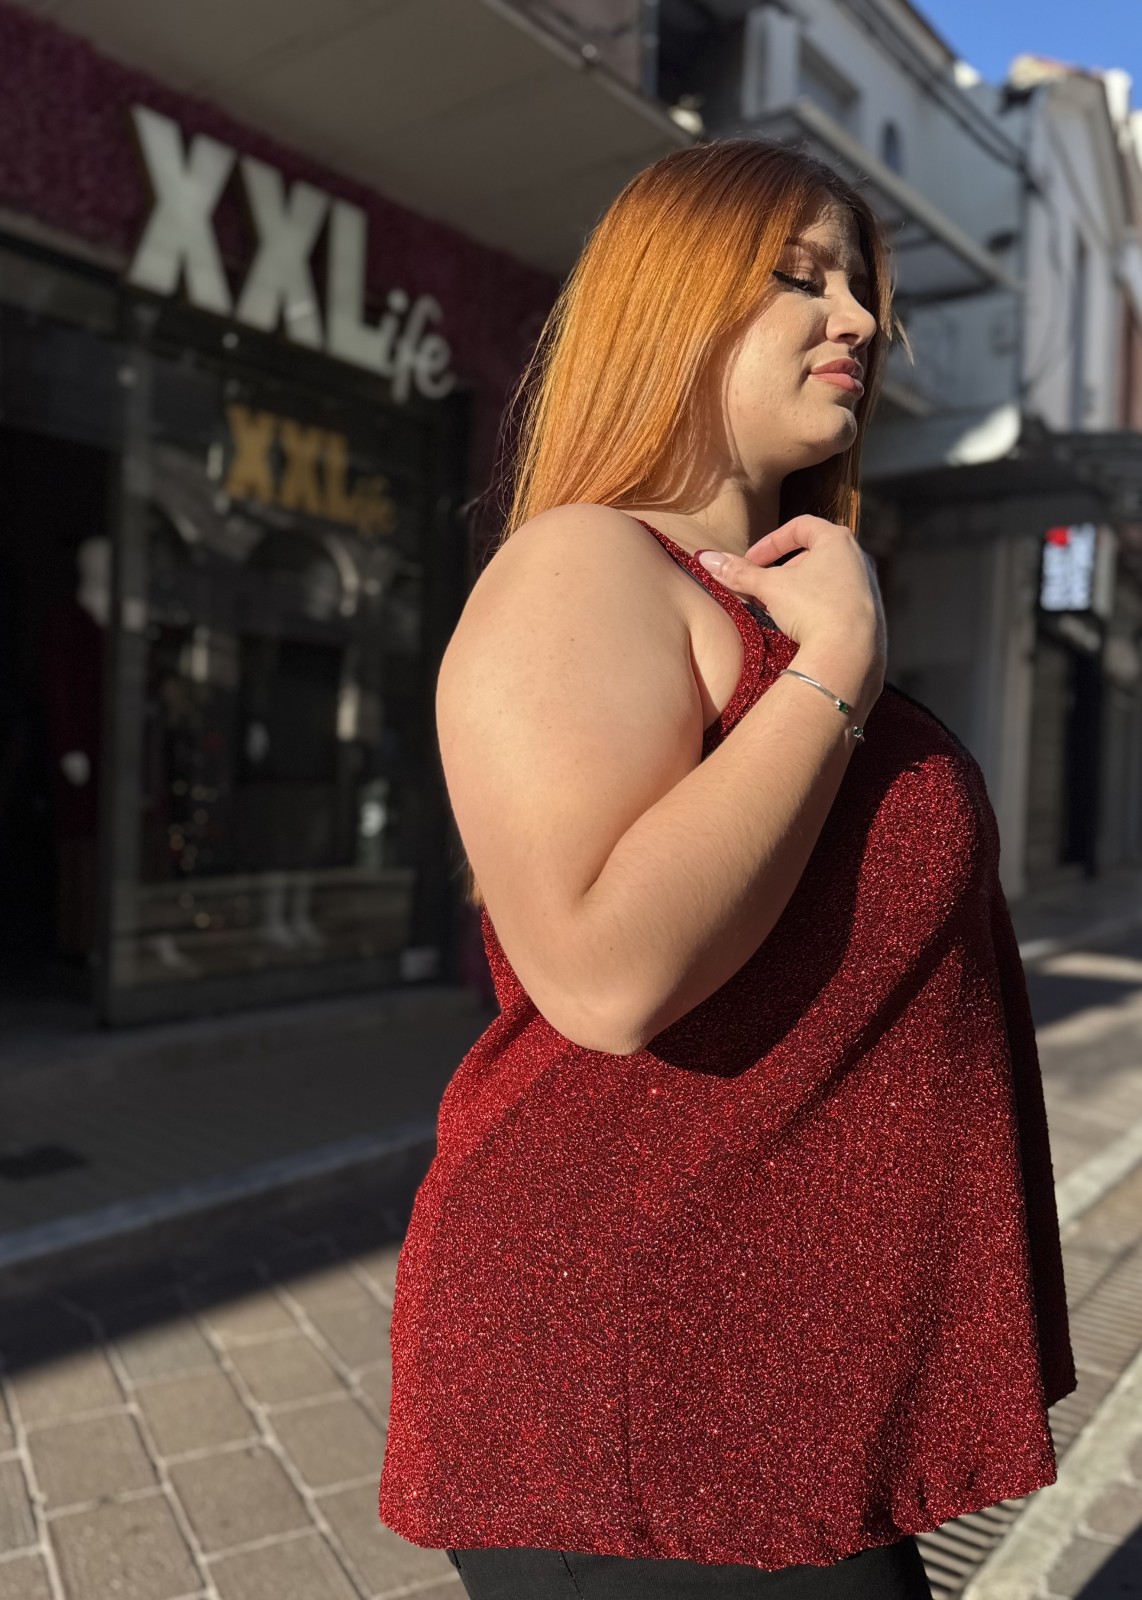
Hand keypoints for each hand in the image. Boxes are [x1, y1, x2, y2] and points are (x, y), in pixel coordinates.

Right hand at [698, 516, 885, 690]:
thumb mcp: (769, 588)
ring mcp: (867, 587)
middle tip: (762, 589)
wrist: (849, 653)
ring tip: (779, 610)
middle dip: (782, 570)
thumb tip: (706, 558)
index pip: (799, 526)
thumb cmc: (812, 608)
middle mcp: (857, 558)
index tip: (751, 562)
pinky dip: (816, 608)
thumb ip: (739, 572)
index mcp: (837, 540)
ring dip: (798, 590)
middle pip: (813, 554)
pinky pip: (838, 602)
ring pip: (825, 580)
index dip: (770, 542)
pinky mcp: (870, 615)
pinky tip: (802, 628)